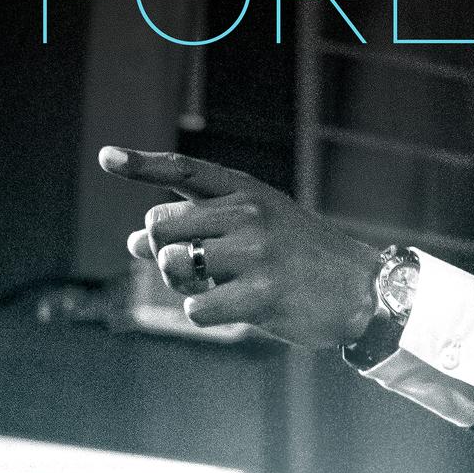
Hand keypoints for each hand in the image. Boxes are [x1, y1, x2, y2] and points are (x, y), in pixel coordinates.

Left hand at [99, 146, 380, 347]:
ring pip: (175, 263)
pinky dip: (203, 314)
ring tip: (212, 288)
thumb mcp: (260, 230)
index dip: (142, 164)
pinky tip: (232, 310)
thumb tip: (132, 243)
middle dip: (161, 250)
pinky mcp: (261, 294)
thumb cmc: (307, 261)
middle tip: (191, 268)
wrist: (367, 291)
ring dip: (181, 283)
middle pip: (161, 225)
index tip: (106, 158)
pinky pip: (195, 307)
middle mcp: (249, 215)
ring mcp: (256, 253)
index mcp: (249, 193)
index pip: (185, 170)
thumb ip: (202, 229)